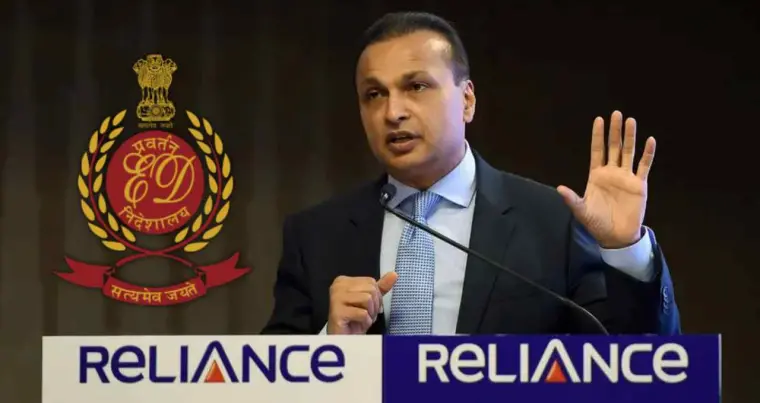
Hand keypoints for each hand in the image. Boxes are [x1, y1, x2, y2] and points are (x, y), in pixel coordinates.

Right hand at [327, 272, 397, 334]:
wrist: (345, 338)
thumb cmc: (355, 319)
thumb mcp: (370, 301)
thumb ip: (380, 287)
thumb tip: (394, 274)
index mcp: (344, 280)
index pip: (371, 281)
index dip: (376, 296)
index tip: (370, 307)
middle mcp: (338, 286)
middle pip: (370, 289)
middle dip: (374, 305)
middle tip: (366, 315)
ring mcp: (336, 298)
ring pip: (367, 299)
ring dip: (370, 313)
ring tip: (363, 319)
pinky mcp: (337, 312)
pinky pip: (362, 313)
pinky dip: (365, 321)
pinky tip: (358, 324)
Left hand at [557, 111, 654, 248]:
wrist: (616, 236)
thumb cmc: (596, 223)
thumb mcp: (582, 211)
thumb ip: (572, 199)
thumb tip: (559, 188)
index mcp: (596, 175)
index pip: (597, 150)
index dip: (598, 135)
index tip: (599, 119)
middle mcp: (611, 172)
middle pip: (613, 147)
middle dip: (614, 131)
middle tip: (616, 113)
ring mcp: (626, 177)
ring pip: (628, 152)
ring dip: (630, 137)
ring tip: (631, 121)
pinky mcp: (639, 184)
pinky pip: (644, 166)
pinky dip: (648, 154)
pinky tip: (650, 141)